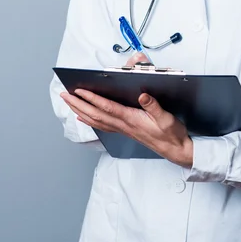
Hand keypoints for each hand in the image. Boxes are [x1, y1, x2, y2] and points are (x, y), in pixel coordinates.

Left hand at [60, 54, 193, 167]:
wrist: (175, 150)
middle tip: (65, 95)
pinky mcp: (125, 131)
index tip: (80, 91)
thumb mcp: (167, 118)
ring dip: (80, 110)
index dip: (92, 99)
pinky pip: (103, 125)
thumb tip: (143, 95)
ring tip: (69, 103)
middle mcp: (124, 125)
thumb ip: (154, 106)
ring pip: (96, 120)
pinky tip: (84, 117)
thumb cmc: (171, 134)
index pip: (107, 108)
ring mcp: (123, 129)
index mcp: (132, 119)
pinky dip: (90, 120)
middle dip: (79, 104)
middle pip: (96, 114)